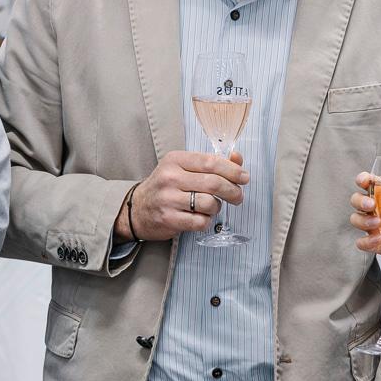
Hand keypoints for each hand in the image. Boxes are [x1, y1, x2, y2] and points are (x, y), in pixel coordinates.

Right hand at [122, 151, 248, 241]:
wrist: (137, 208)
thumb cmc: (166, 186)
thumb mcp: (183, 168)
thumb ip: (211, 163)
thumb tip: (238, 158)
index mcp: (175, 160)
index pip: (211, 162)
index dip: (232, 170)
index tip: (244, 177)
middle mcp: (170, 177)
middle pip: (213, 183)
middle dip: (233, 191)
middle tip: (238, 196)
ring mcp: (168, 199)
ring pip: (209, 203)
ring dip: (217, 207)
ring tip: (212, 207)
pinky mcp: (169, 219)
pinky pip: (200, 221)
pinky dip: (206, 220)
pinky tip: (201, 217)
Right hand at [350, 172, 380, 277]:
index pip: (370, 183)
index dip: (363, 179)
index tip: (366, 181)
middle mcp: (378, 209)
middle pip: (357, 200)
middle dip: (360, 201)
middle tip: (371, 205)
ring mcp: (375, 227)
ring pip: (356, 219)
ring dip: (363, 220)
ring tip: (378, 223)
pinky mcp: (375, 244)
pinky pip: (362, 242)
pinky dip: (366, 241)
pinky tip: (378, 240)